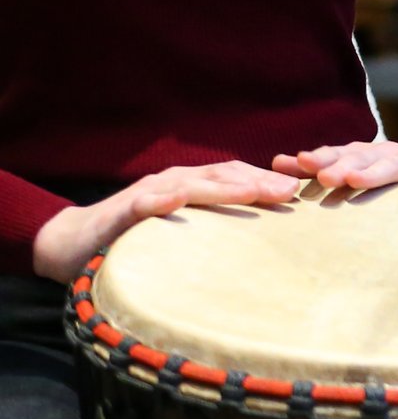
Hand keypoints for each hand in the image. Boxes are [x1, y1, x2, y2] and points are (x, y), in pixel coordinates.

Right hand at [30, 162, 299, 283]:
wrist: (75, 243)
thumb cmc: (139, 239)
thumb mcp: (186, 231)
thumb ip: (217, 228)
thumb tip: (262, 242)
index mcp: (192, 184)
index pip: (235, 174)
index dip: (267, 178)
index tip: (301, 190)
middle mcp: (174, 181)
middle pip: (222, 175)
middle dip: (258, 180)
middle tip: (290, 191)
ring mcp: (148, 193)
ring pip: (190, 185)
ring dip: (222, 187)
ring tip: (254, 191)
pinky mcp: (121, 212)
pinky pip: (143, 204)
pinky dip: (159, 202)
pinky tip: (174, 203)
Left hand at [271, 141, 397, 193]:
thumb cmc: (385, 172)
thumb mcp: (353, 167)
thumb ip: (319, 167)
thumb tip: (275, 163)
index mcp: (361, 154)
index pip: (336, 155)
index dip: (319, 158)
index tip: (297, 162)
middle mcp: (383, 153)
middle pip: (361, 158)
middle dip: (342, 166)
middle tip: (324, 177)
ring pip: (393, 165)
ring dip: (375, 172)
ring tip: (358, 180)